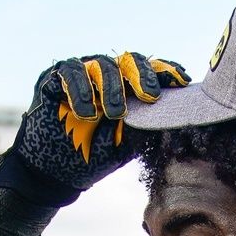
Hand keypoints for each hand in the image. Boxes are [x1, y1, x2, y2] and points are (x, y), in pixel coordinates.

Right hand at [0, 53, 188, 206]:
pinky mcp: (54, 78)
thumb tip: (177, 112)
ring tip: (114, 113)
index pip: (148, 71)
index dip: (165, 72)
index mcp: (126, 89)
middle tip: (150, 95)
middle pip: (128, 60)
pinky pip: (70, 71)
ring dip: (111, 87)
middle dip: (142, 75)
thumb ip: (146, 126)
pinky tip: (87, 112)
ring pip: (101, 64)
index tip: (180, 81)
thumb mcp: (126, 145)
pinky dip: (80, 90)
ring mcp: (80, 75)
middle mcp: (104, 77)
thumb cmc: (92, 159)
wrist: (55, 174)